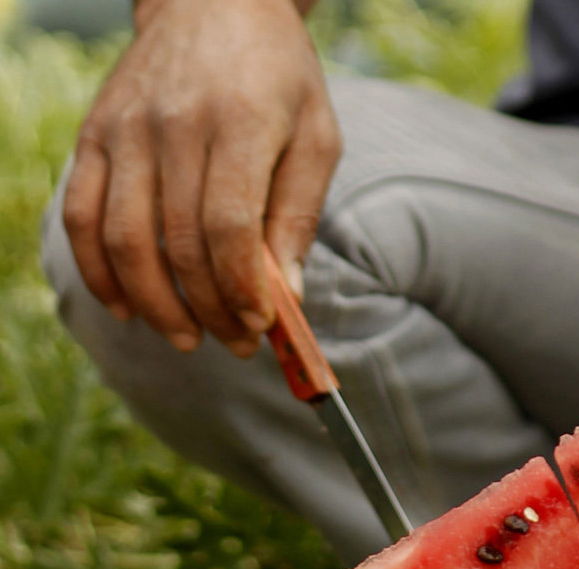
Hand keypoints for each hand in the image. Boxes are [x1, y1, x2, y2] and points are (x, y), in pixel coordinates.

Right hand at [62, 0, 340, 355]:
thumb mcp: (316, 135)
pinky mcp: (93, 136)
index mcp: (241, 124)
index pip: (230, 228)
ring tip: (187, 337)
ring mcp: (125, 130)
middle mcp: (174, 126)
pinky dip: (99, 272)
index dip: (243, 288)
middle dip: (209, 308)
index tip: (263, 326)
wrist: (213, 4)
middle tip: (235, 343)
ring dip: (155, 304)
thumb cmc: (278, 77)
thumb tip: (288, 295)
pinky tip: (129, 307)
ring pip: (124, 240)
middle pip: (179, 243)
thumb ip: (299, 214)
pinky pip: (82, 217)